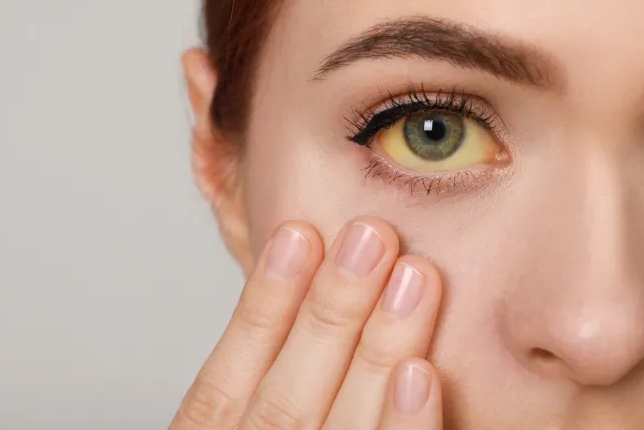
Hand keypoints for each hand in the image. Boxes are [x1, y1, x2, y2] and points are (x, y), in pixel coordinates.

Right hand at [170, 215, 443, 429]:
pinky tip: (421, 375)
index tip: (297, 233)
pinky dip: (404, 428)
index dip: (261, 305)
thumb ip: (267, 377)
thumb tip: (296, 274)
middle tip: (371, 235)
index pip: (222, 384)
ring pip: (338, 429)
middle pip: (284, 399)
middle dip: (328, 311)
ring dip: (375, 351)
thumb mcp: (244, 421)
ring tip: (412, 278)